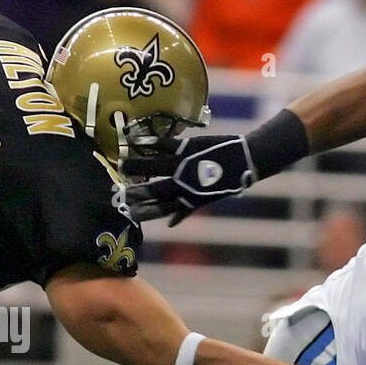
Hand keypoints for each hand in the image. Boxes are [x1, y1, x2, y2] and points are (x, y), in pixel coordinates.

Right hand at [122, 133, 255, 223]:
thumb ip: (186, 210)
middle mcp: (186, 183)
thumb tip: (171, 224)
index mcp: (190, 198)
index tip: (130, 213)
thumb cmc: (226, 181)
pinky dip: (150, 142)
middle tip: (120, 192)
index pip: (163, 208)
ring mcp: (187, 165)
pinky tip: (134, 141)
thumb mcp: (205, 199)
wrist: (245, 160)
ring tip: (121, 166)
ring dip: (137, 166)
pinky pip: (166, 145)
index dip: (147, 211)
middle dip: (137, 192)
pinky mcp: (189, 147)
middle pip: (157, 189)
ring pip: (157, 167)